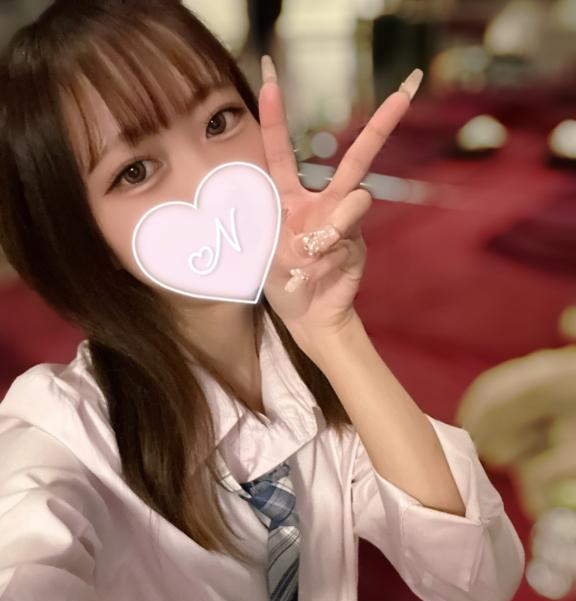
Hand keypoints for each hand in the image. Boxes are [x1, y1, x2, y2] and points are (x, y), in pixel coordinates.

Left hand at [258, 56, 422, 351]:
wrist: (307, 316)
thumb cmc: (281, 282)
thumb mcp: (261, 253)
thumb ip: (276, 231)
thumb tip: (313, 231)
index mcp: (290, 198)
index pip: (280, 151)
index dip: (275, 117)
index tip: (268, 79)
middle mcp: (323, 202)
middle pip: (357, 158)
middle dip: (382, 124)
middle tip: (406, 91)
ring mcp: (346, 222)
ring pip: (358, 198)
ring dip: (334, 224)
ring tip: (310, 254)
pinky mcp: (360, 244)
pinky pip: (351, 235)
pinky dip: (331, 253)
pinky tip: (317, 271)